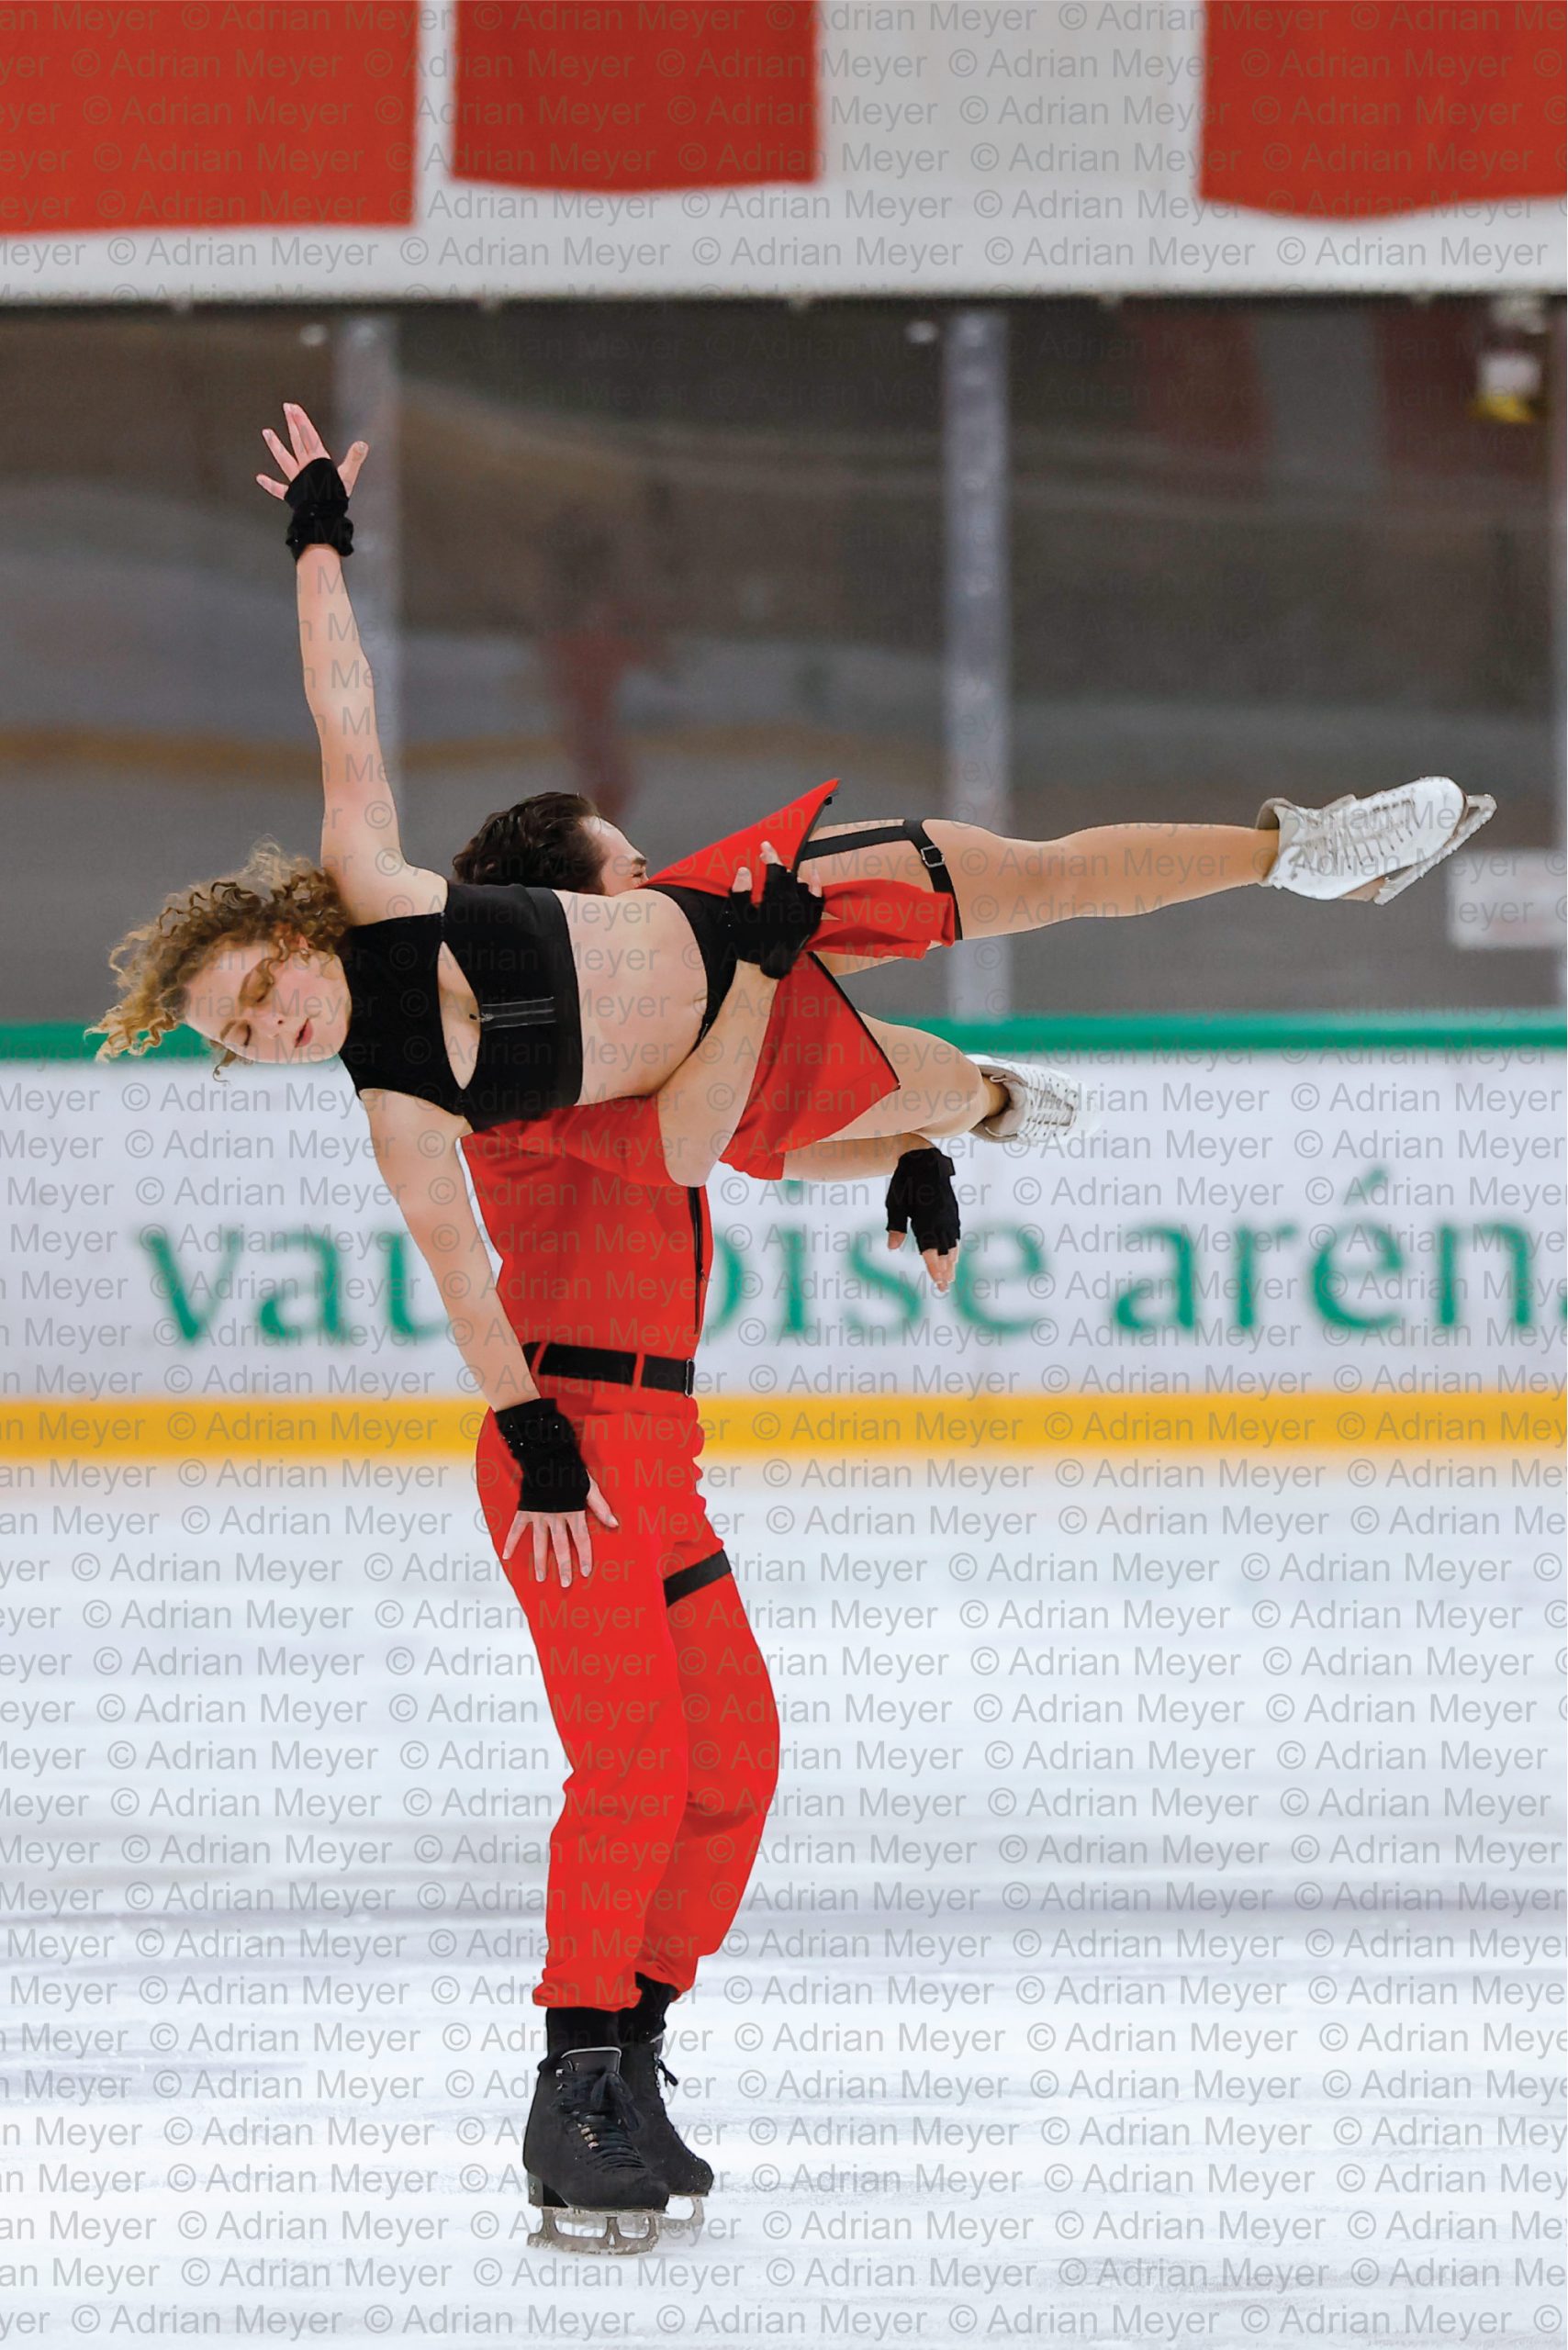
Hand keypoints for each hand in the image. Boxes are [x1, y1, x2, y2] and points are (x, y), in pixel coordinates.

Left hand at [255, 400, 368, 502]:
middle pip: (297, 441)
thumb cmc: (335, 497)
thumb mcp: (349, 476)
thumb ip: (354, 459)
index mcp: (318, 461)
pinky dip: (269, 484)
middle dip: (292, 424)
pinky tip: (259, 478)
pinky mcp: (292, 493)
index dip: (302, 421)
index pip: (309, 436)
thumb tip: (362, 444)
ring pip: (283, 458)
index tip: (295, 408)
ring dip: (275, 445)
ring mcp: (296, 478)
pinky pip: (278, 488)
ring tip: (266, 432)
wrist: (324, 516)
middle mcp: (305, 466)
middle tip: (286, 409)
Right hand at [502, 1476, 617, 1588]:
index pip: (581, 1539)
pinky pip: (516, 1529)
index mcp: (573, 1512)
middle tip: (565, 1584)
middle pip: (560, 1547)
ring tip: (540, 1578)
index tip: (585, 1572)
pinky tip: (506, 1556)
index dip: (584, 1556)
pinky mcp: (525, 1510)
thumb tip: (615, 1524)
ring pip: (540, 1543)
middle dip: (563, 1566)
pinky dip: (510, 1541)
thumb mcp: (590, 1487)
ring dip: (540, 1561)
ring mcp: (538, 1515)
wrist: (547, 1456)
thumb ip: (601, 1507)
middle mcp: (555, 1517)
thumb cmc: (571, 1471)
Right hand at [727, 840, 823, 978]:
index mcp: (774, 901)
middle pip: (788, 876)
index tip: (765, 846)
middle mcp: (792, 906)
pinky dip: (816, 888)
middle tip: (768, 856)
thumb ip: (741, 892)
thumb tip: (744, 871)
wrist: (764, 970)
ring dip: (791, 875)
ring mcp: (803, 915)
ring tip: (782, 871)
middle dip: (778, 863)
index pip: (774, 870)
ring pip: (802, 886)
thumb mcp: (738, 917)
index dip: (770, 855)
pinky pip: (817, 902)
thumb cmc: (749, 943)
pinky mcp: (809, 924)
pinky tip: (813, 878)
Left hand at [886, 1144, 960, 1293]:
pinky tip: (954, 1255)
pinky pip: (955, 1232)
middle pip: (944, 1249)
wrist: (924, 1159)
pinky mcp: (952, 1210)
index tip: (938, 1281)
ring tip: (950, 1277)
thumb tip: (891, 1248)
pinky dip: (955, 1246)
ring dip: (951, 1261)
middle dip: (944, 1269)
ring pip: (952, 1242)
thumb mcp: (895, 1203)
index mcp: (926, 1217)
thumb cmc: (905, 1182)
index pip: (931, 1247)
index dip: (934, 1266)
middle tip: (944, 1287)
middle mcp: (941, 1217)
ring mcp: (949, 1214)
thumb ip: (895, 1226)